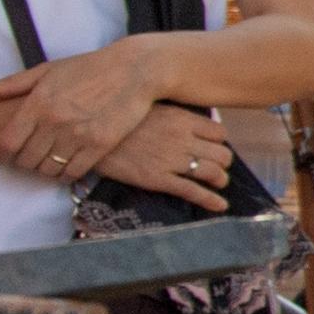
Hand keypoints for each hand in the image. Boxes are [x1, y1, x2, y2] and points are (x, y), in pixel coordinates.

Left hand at [0, 38, 172, 180]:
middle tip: (30, 160)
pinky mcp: (100, 145)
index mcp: (38, 102)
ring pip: (49, 169)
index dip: (2, 155)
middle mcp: (55, 121)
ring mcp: (78, 134)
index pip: (7, 143)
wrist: (134, 70)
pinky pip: (74, 171)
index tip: (7, 155)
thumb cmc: (89, 67)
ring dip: (46, 170)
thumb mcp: (48, 70)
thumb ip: (12, 83)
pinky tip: (68, 167)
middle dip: (24, 163)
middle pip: (26, 160)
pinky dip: (67, 174)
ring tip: (49, 163)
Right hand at [84, 101, 245, 208]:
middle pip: (222, 154)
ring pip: (213, 173)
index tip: (213, 146)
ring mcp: (171, 160)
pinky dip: (211, 201)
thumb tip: (188, 123)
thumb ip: (172, 116)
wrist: (90, 136)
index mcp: (181, 119)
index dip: (219, 142)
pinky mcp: (158, 179)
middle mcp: (182, 139)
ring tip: (217, 183)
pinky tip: (220, 206)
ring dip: (220, 180)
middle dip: (222, 163)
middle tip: (216, 167)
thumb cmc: (119, 120)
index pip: (219, 132)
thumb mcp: (149, 108)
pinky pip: (193, 192)